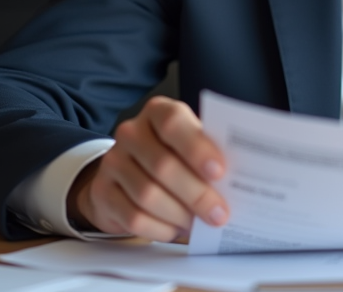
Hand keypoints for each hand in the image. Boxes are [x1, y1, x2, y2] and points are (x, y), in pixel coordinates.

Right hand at [67, 96, 229, 241]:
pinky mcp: (102, 192)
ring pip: (148, 195)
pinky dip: (160, 228)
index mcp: (158, 112)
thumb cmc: (174, 154)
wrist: (128, 170)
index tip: (219, 172)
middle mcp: (131, 132)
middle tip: (219, 214)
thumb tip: (240, 180)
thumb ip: (210, 153)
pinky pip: (133, 217)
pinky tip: (175, 230)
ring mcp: (113, 161)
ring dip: (179, 215)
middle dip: (196, 194)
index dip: (196, 148)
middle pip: (163, 165)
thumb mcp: (192, 144)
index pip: (173, 123)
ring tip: (199, 224)